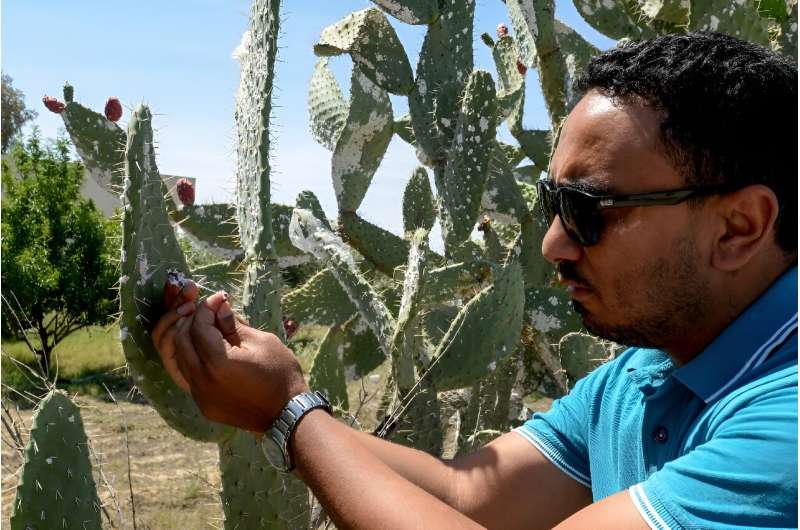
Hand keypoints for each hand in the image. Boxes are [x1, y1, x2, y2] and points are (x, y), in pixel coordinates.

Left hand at [154, 290, 308, 432]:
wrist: (287, 415)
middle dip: (193, 321)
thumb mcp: (262, 342)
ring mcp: (200, 395)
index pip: (199, 327)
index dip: (207, 308)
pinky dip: (192, 358)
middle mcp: (202, 380)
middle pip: (181, 341)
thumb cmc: (281, 374)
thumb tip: (220, 307)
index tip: (219, 299)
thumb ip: (234, 325)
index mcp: (218, 363)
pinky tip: (206, 350)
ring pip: (178, 359)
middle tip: (210, 311)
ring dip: (188, 339)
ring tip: (206, 328)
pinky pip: (187, 376)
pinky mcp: (203, 404)